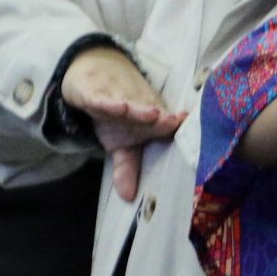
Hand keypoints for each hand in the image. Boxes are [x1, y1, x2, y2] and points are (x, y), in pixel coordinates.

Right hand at [61, 47, 184, 201]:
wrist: (91, 77)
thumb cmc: (115, 115)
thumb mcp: (120, 143)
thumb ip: (127, 167)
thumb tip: (128, 198)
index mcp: (147, 118)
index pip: (163, 124)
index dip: (173, 126)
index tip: (185, 129)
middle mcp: (135, 105)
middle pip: (149, 111)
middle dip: (161, 118)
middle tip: (172, 122)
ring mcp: (116, 96)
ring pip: (128, 102)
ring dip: (139, 107)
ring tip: (151, 114)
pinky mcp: (94, 90)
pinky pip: (101, 97)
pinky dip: (108, 101)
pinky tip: (117, 106)